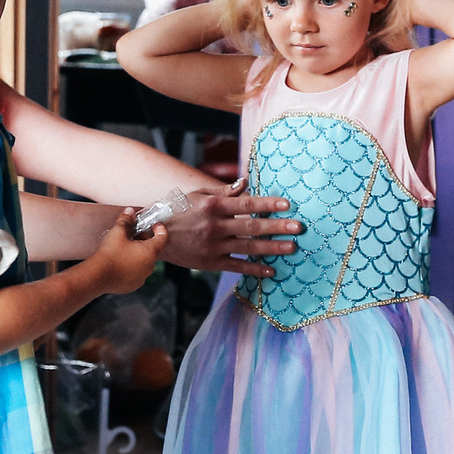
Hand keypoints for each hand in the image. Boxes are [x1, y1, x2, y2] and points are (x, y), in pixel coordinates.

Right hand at [89, 213, 168, 296]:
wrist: (97, 276)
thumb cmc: (109, 254)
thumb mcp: (118, 232)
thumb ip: (126, 220)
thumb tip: (129, 212)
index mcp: (150, 252)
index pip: (164, 238)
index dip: (160, 229)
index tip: (154, 224)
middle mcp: (149, 266)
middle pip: (153, 249)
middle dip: (145, 240)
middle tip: (133, 233)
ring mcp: (142, 277)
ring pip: (144, 261)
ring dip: (138, 253)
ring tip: (125, 247)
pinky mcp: (133, 285)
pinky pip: (136, 272)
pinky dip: (132, 265)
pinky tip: (120, 261)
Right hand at [160, 185, 301, 277]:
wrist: (154, 234)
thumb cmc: (179, 210)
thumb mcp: (199, 196)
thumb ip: (224, 192)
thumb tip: (246, 183)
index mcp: (214, 207)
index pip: (247, 204)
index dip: (268, 205)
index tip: (287, 205)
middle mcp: (215, 226)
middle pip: (252, 227)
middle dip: (277, 227)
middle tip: (299, 228)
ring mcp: (213, 246)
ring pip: (248, 247)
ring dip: (272, 248)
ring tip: (291, 248)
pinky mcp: (210, 262)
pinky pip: (236, 266)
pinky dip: (254, 269)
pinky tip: (271, 270)